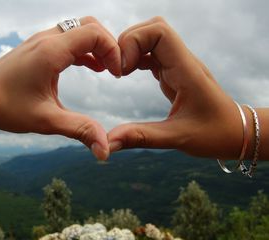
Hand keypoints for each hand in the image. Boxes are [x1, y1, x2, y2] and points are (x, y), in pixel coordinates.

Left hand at [0, 16, 120, 159]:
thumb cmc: (6, 107)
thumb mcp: (47, 121)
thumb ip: (80, 130)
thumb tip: (105, 150)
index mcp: (51, 52)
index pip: (94, 34)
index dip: (112, 50)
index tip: (117, 74)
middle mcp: (47, 40)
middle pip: (90, 26)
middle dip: (108, 45)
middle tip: (115, 69)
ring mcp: (43, 42)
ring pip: (80, 30)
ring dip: (98, 46)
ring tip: (107, 69)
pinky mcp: (40, 48)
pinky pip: (70, 40)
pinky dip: (86, 50)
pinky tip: (92, 67)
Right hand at [108, 17, 244, 158]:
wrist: (236, 132)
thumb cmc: (214, 134)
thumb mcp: (177, 138)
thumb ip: (142, 137)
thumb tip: (110, 143)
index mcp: (186, 71)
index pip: (159, 32)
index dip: (134, 42)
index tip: (121, 70)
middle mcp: (183, 62)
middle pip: (152, 29)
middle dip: (128, 43)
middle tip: (116, 70)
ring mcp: (179, 65)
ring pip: (151, 39)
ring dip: (131, 50)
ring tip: (119, 72)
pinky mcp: (175, 73)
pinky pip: (152, 54)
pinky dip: (136, 58)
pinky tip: (127, 74)